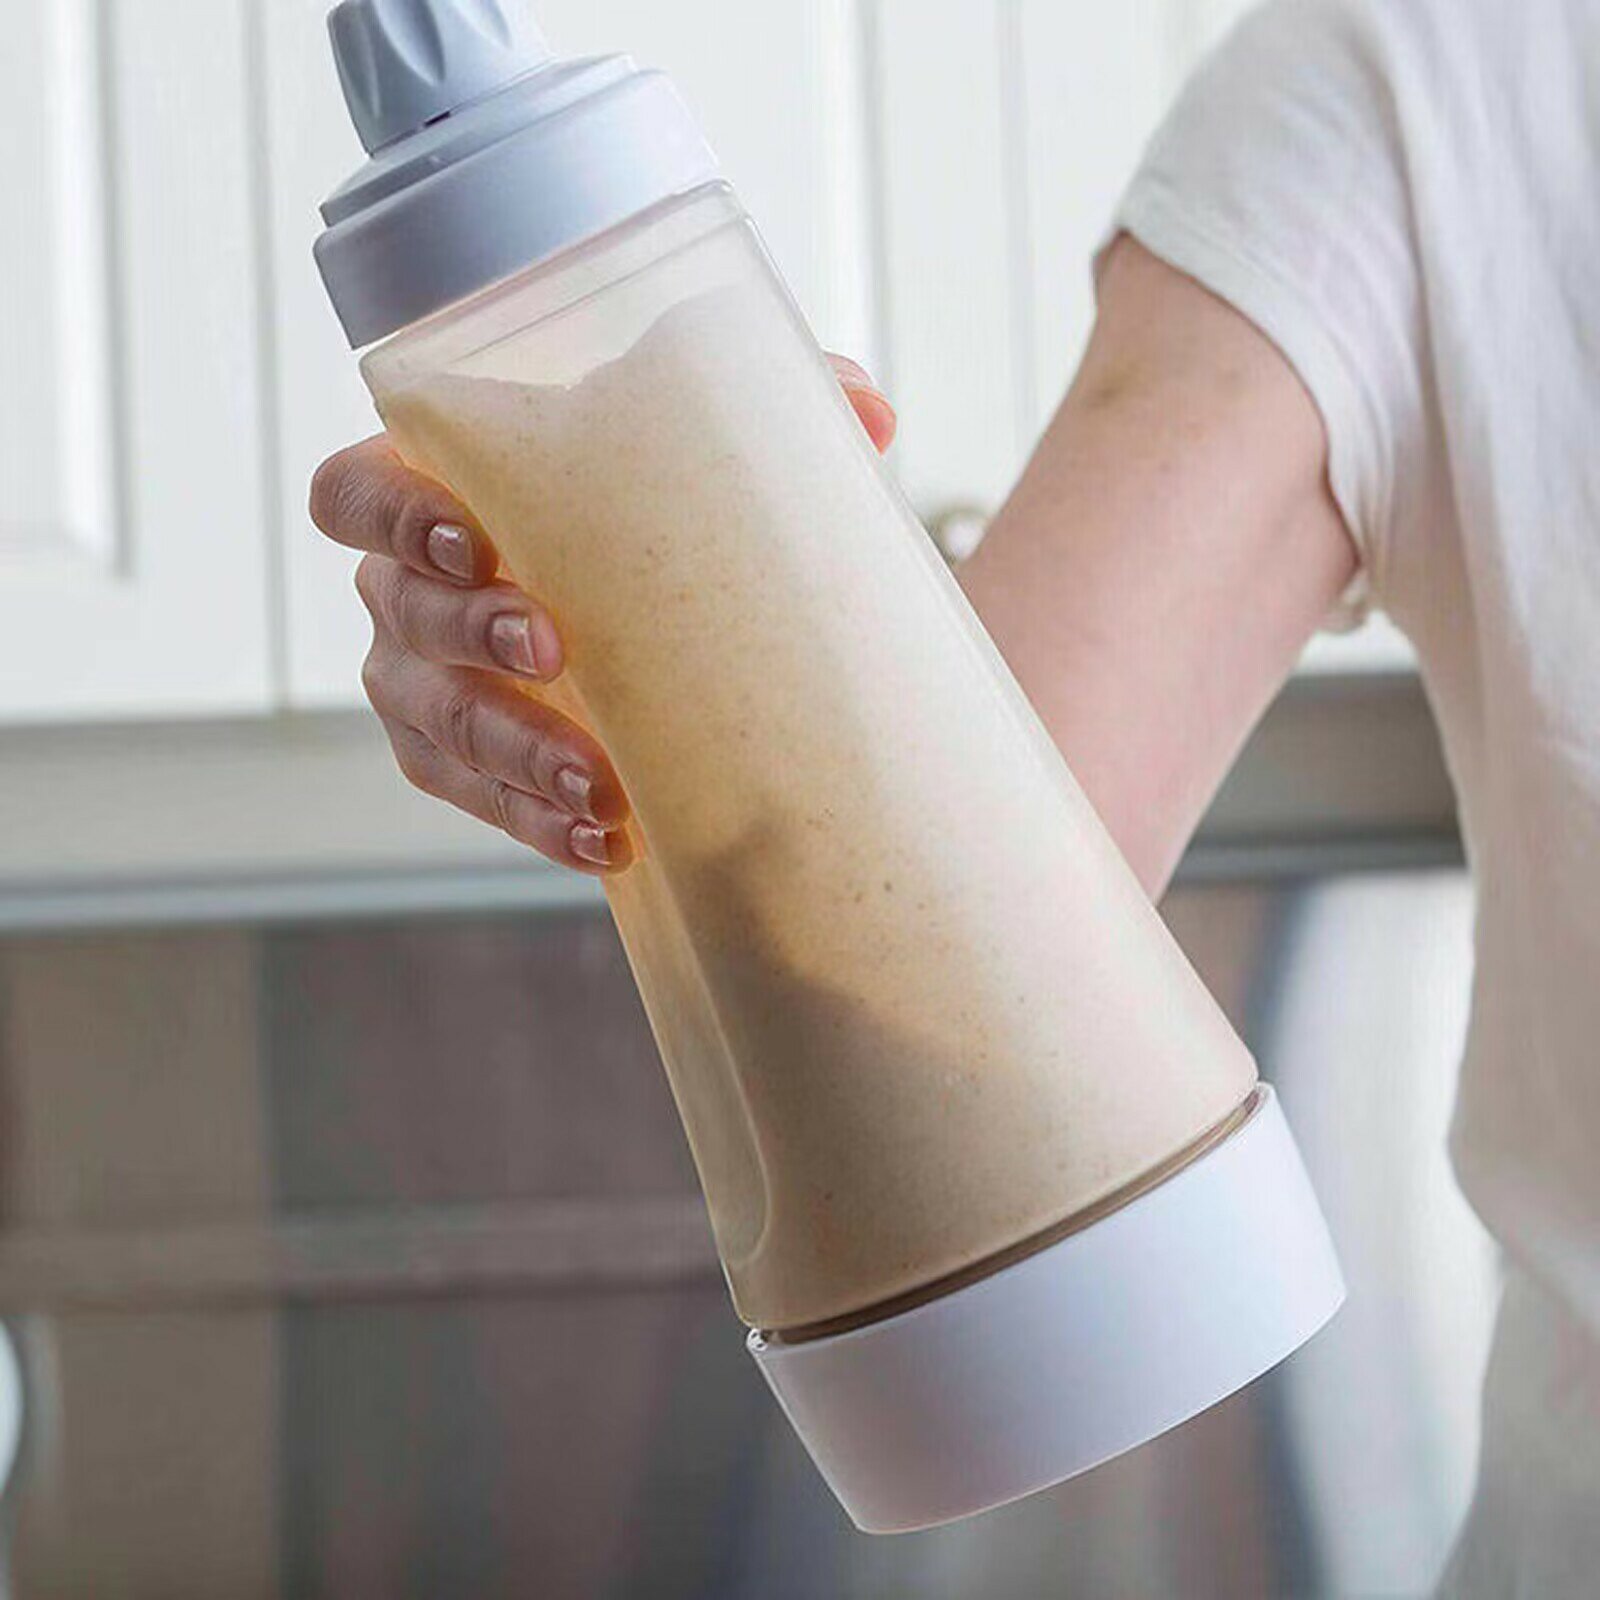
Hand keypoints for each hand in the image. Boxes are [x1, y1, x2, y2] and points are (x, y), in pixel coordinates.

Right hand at [309, 356, 896, 875]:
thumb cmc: (665, 514)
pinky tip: (607, 840)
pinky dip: (536, 823)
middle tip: (554, 651)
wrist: (678, 624)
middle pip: (393, 608)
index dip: (394, 515)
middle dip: (467, 632)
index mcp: (445, 492)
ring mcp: (426, 683)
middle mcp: (411, 588)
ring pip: (431, 721)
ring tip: (600, 787)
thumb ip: (779, 410)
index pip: (357, 493)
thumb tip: (867, 413)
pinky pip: (473, 800)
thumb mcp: (713, 456)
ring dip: (511, 752)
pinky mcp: (461, 765)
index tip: (479, 538)